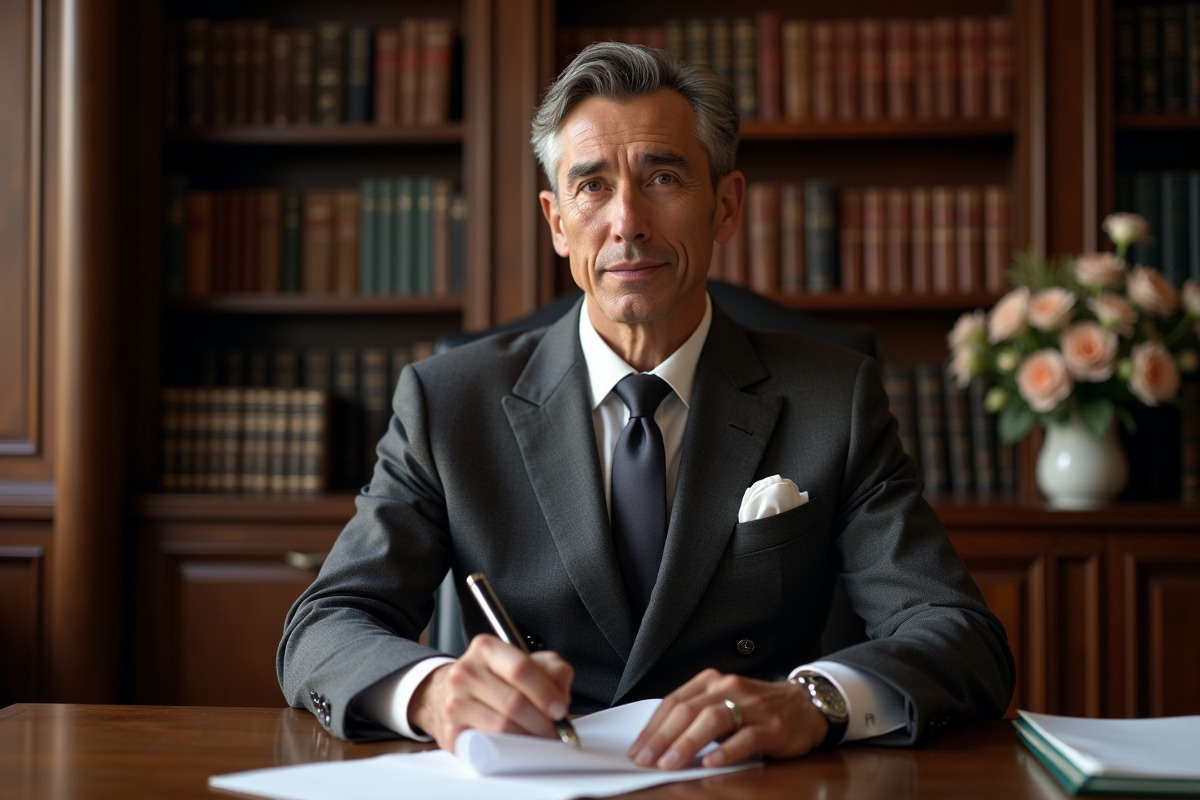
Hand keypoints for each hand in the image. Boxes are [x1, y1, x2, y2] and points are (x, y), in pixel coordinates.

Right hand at [408, 634, 573, 752]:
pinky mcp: (452, 732)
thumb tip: (560, 693)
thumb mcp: (528, 662)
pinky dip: (509, 750)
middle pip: (513, 702)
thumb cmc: (498, 679)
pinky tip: (519, 746)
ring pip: (501, 727)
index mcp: (485, 649)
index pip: (520, 668)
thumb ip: (552, 670)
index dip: (544, 692)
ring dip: (529, 738)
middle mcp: (465, 672)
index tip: (560, 710)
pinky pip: (488, 746)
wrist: (457, 694)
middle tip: (556, 732)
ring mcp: (454, 703)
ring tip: (541, 739)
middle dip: (542, 721)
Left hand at [628, 669, 828, 768]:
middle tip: (647, 760)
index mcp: (712, 681)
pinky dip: (726, 750)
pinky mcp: (772, 726)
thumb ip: (695, 715)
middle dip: (663, 737)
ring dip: (687, 743)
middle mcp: (729, 688)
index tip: (638, 749)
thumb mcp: (722, 702)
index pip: (674, 702)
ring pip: (713, 720)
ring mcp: (752, 706)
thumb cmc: (756, 707)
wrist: (803, 703)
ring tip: (670, 763)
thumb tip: (657, 741)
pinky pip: (746, 737)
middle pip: (689, 710)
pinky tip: (710, 763)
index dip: (653, 727)